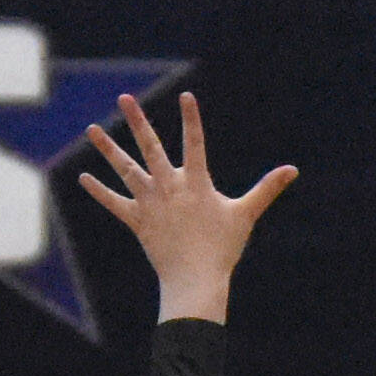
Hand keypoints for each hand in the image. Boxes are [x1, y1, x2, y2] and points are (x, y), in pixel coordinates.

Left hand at [79, 92, 297, 321]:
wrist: (197, 279)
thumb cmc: (224, 248)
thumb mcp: (246, 214)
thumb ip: (266, 189)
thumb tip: (293, 170)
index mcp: (196, 183)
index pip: (195, 144)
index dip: (191, 119)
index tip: (186, 97)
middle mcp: (170, 187)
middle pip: (151, 148)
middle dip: (138, 121)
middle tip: (125, 98)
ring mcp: (150, 203)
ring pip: (126, 170)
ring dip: (108, 149)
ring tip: (92, 130)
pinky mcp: (137, 221)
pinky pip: (115, 203)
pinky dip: (99, 192)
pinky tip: (83, 178)